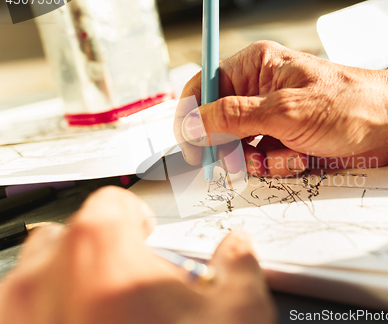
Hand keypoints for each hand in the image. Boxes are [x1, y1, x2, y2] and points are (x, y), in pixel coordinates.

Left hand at [0, 187, 275, 323]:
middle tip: (133, 281)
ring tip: (108, 315)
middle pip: (65, 235)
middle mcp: (43, 284)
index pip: (113, 203)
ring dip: (66, 284)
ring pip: (33, 278)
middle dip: (99, 248)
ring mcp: (17, 323)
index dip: (138, 216)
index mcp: (100, 253)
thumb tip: (237, 248)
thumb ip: (239, 263)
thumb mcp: (238, 313)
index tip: (149, 235)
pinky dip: (49, 319)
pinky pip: (21, 319)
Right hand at [175, 41, 387, 176]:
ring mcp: (272, 118)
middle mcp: (259, 91)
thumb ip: (232, 117)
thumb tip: (191, 123)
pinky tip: (300, 158)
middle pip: (218, 123)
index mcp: (255, 67)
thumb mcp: (285, 110)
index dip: (191, 117)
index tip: (191, 146)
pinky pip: (262, 159)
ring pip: (239, 147)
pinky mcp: (285, 140)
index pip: (204, 87)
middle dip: (229, 146)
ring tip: (284, 156)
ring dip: (257, 159)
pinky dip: (277, 165)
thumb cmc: (349, 104)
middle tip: (240, 162)